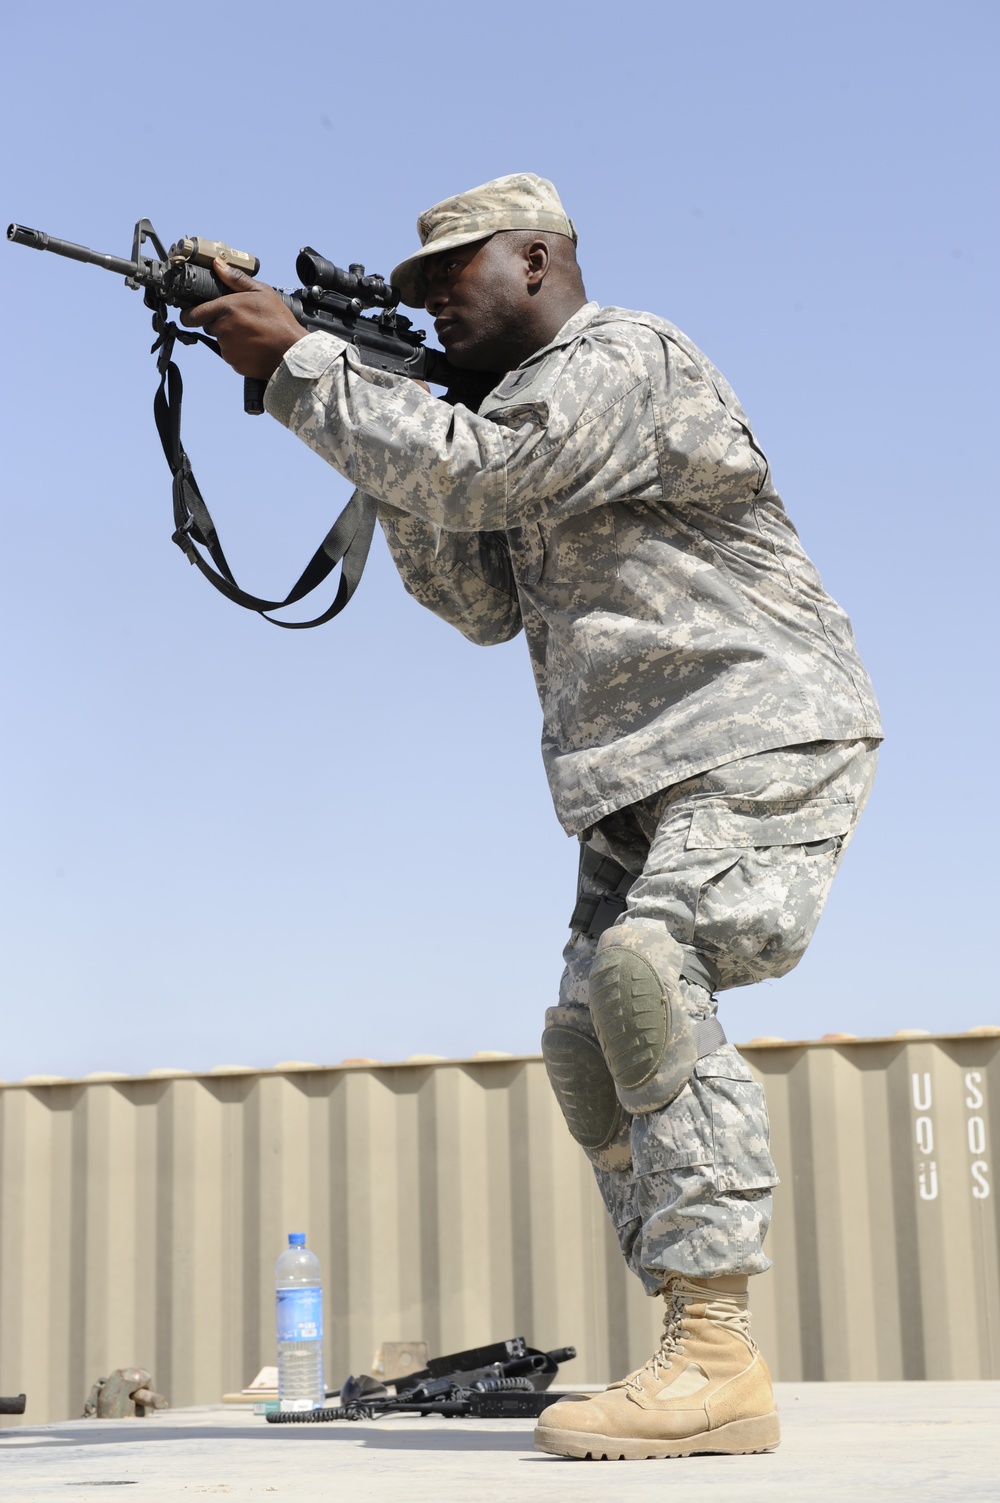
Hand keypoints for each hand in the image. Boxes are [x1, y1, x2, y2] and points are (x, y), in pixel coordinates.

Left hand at [180, 260, 307, 379]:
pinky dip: (239, 352)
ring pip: (221, 342)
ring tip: (252, 335)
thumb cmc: (279, 321)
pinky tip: (254, 347)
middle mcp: (222, 330)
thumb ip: (236, 279)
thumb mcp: (262, 292)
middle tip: (242, 321)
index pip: (192, 315)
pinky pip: (231, 356)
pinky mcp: (234, 364)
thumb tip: (218, 265)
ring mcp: (227, 349)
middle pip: (210, 326)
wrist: (292, 353)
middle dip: (220, 324)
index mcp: (225, 309)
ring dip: (231, 338)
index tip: (192, 315)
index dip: (190, 315)